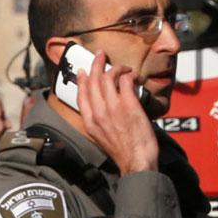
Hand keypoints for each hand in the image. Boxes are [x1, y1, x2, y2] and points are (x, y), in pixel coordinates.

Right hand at [72, 47, 157, 174]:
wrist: (136, 163)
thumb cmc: (123, 153)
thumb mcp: (102, 138)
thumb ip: (99, 121)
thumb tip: (104, 108)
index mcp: (90, 122)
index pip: (81, 95)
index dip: (82, 80)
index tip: (83, 71)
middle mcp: (98, 112)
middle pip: (93, 81)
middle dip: (96, 64)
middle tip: (100, 54)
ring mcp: (112, 107)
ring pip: (107, 77)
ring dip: (116, 67)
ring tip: (123, 67)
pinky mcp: (128, 104)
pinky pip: (125, 81)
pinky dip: (129, 75)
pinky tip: (133, 76)